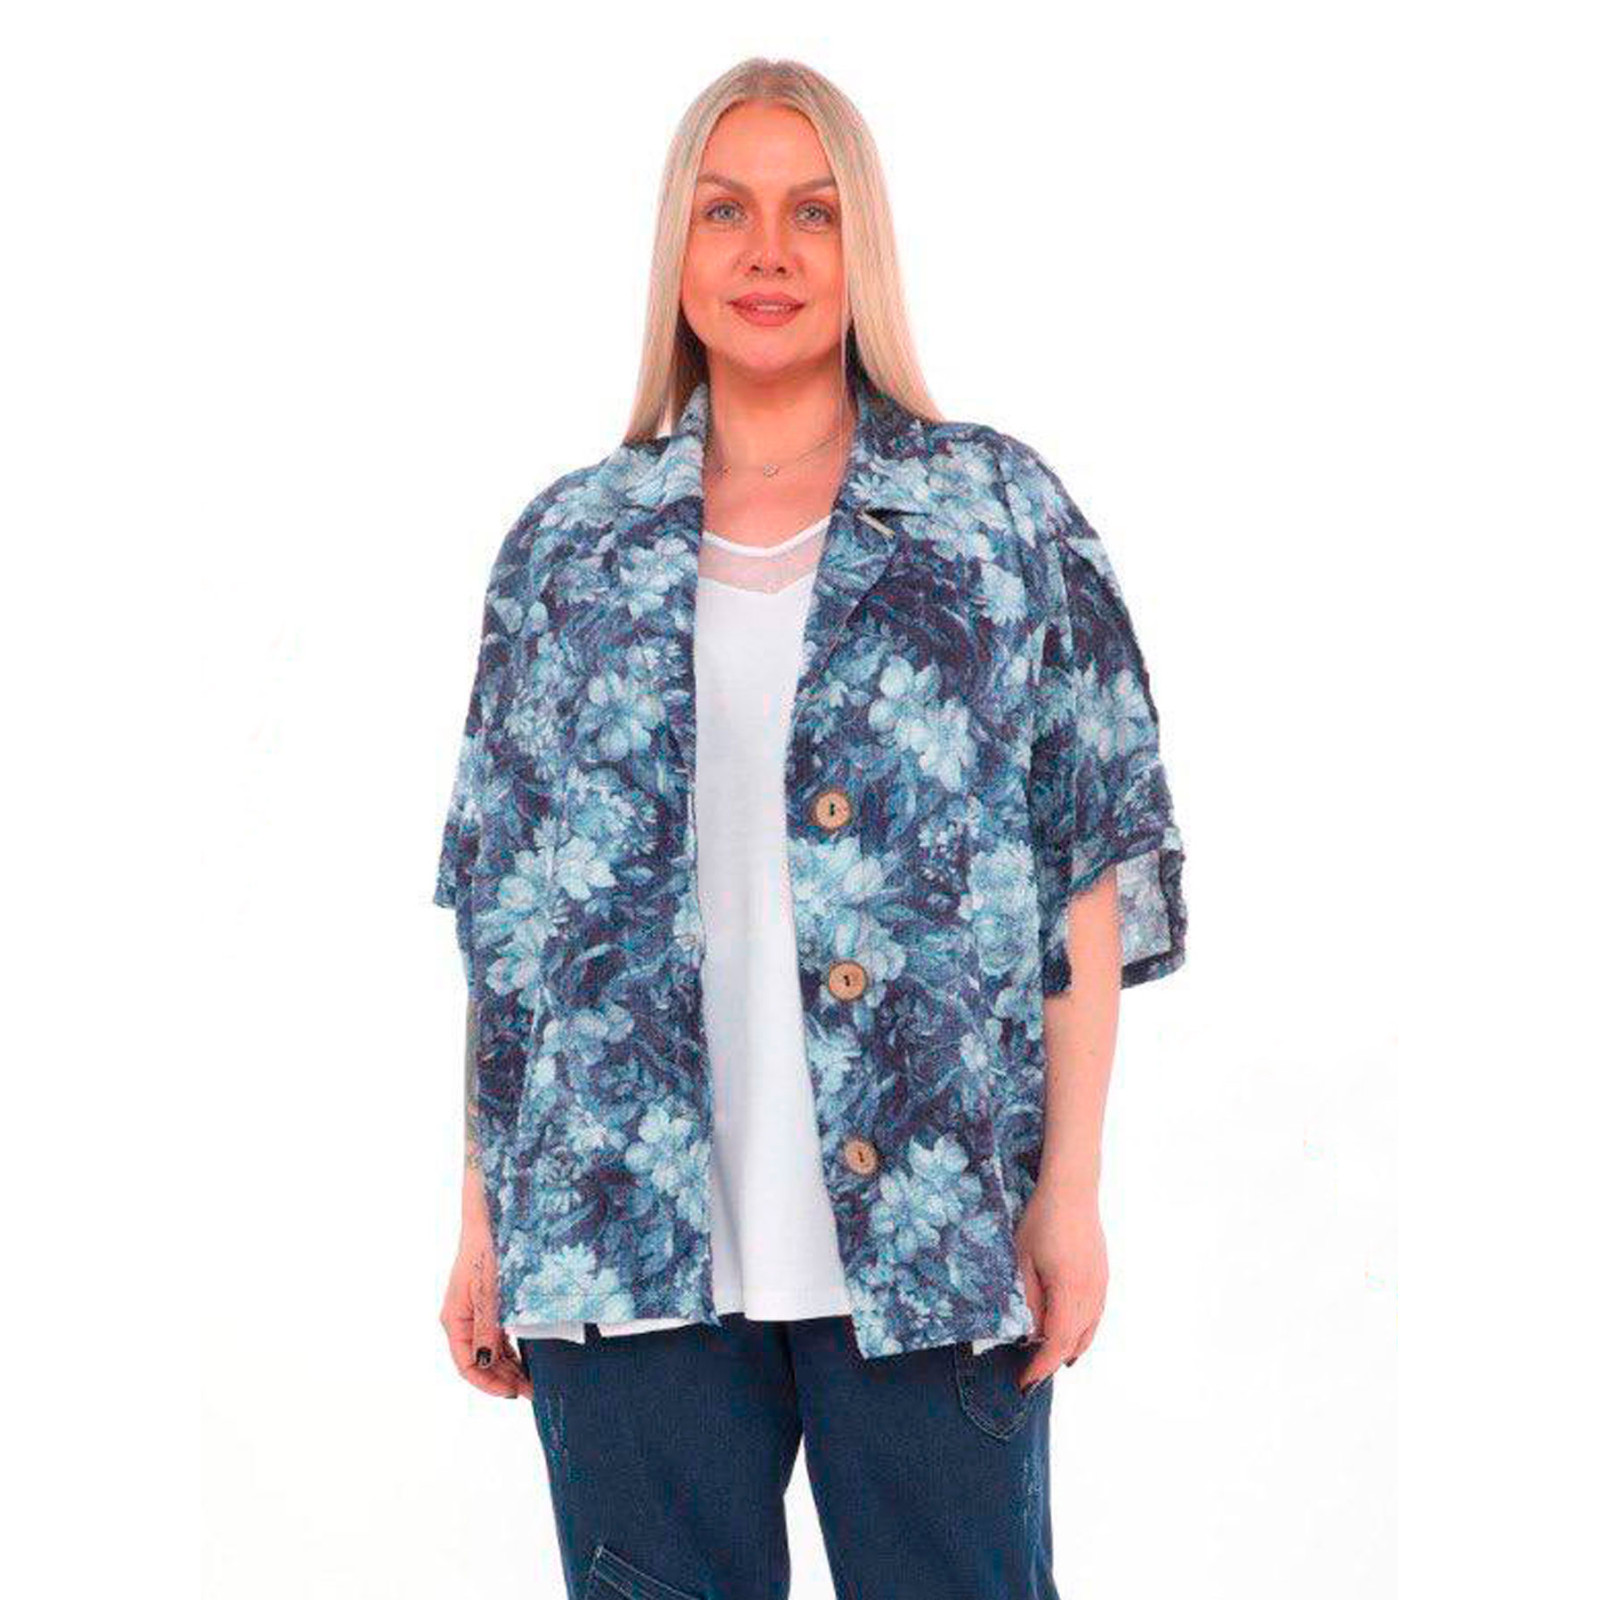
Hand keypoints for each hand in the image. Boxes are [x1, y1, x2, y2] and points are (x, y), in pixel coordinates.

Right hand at [440, 1217, 531, 1399]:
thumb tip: (484, 1363)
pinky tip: (526, 1357)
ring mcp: (475, 1311)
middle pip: (480, 1361)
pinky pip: (497, 1335)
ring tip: (531, 1379)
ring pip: (490, 1350)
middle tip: (531, 1390)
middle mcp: (463, 1319)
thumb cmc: (485, 1251)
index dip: (488, 1384)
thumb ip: (486, 1329)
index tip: (513, 1393)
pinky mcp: (488, 1302)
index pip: (467, 1365)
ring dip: (508, 1367)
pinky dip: (510, 1349)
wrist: (490, 1218)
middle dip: (503, 1378)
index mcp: (455, 1320)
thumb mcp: (487, 1294)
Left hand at [1014, 1181, 1108, 1390]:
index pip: (1056, 1343)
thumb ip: (1028, 1300)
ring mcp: (1101, 1286)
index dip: (1040, 1367)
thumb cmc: (1042, 1220)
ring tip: (1045, 1362)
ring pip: (1088, 1332)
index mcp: (1070, 1291)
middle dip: (1051, 1362)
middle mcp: (1091, 1294)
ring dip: (1067, 1349)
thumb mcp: (1023, 1260)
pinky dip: (1081, 1333)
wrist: (1073, 1190)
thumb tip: (1029, 1334)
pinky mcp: (1103, 1278)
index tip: (1023, 1382)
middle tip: (1028, 1375)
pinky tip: (1069, 1336)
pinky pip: (1094, 1317)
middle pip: (1074, 1342)